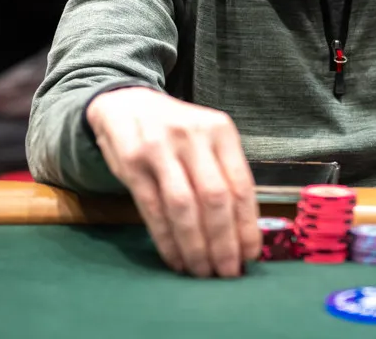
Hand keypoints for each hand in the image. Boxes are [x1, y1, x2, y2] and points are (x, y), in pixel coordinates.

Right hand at [86, 88, 260, 276]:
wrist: (125, 102)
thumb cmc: (175, 130)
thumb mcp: (206, 138)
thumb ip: (223, 173)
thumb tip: (244, 231)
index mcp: (220, 130)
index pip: (241, 185)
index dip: (246, 226)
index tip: (250, 255)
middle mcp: (192, 136)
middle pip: (214, 198)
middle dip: (223, 242)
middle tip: (227, 272)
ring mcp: (160, 148)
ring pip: (183, 207)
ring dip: (195, 246)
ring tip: (202, 272)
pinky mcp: (131, 163)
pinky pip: (152, 210)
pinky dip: (166, 240)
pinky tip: (176, 259)